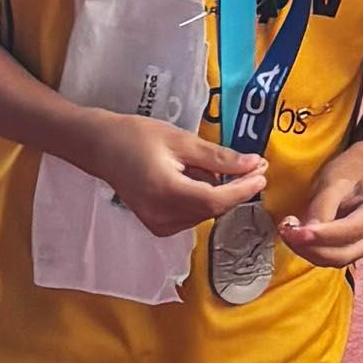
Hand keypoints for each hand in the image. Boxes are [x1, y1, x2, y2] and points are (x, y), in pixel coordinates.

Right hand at [81, 110, 265, 235]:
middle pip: (213, 208)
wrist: (100, 147)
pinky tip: (195, 177)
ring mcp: (157, 224)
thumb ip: (219, 157)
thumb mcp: (181, 140)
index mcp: (166, 193)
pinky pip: (191, 214)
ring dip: (218, 192)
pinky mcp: (157, 225)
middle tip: (253, 165)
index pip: (216, 201)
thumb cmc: (136, 137)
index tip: (263, 174)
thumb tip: (254, 164)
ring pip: (204, 212)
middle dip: (235, 188)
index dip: (243, 190)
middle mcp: (161, 216)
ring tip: (209, 164)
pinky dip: (202, 197)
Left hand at [279, 148, 362, 270]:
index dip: (318, 235)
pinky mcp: (354, 251)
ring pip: (334, 261)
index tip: (293, 231)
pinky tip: (297, 236)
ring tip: (288, 230)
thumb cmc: (350, 172)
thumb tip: (304, 234)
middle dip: (309, 247)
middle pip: (341, 255)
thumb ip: (322, 208)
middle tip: (285, 230)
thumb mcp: (334, 181)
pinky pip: (330, 258)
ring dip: (307, 251)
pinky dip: (310, 250)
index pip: (346, 233)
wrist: (361, 172)